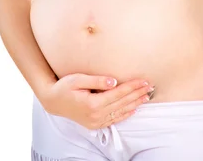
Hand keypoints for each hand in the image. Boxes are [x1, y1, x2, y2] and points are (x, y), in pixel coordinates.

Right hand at [40, 73, 154, 128]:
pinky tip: (133, 109)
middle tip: (150, 86)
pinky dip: (125, 114)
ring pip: (120, 112)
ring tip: (146, 96)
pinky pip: (113, 120)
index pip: (119, 93)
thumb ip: (97, 81)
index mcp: (93, 103)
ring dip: (134, 104)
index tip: (144, 80)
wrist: (52, 101)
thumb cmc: (65, 86)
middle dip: (137, 94)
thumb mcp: (78, 79)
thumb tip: (114, 81)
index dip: (132, 86)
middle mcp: (96, 115)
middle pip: (122, 103)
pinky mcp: (94, 124)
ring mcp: (95, 121)